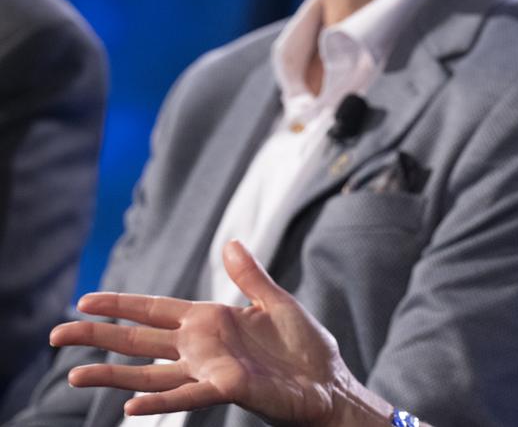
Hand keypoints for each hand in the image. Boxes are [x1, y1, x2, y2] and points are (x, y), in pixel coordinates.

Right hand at [50, 240, 391, 426]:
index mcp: (210, 321)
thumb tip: (230, 242)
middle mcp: (201, 347)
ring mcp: (209, 371)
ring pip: (148, 375)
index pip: (154, 310)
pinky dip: (156, 402)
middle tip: (56, 335)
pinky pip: (185, 396)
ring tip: (73, 374)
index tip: (85, 300)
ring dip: (111, 376)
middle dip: (98, 337)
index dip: (121, 305)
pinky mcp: (226, 390)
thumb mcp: (276, 302)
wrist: (329, 382)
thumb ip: (250, 276)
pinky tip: (127, 406)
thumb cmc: (305, 347)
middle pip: (138, 341)